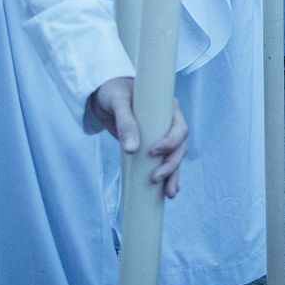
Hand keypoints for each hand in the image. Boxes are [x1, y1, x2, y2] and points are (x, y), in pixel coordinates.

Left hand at [89, 78, 187, 197]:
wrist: (105, 97)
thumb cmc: (114, 92)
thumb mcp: (118, 102)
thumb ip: (125, 123)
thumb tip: (132, 149)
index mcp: (167, 107)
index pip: (179, 127)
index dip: (172, 142)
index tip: (154, 152)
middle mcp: (169, 122)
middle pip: (180, 146)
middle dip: (171, 164)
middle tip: (155, 178)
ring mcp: (163, 135)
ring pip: (176, 156)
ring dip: (174, 174)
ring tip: (169, 193)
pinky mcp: (153, 146)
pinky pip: (165, 161)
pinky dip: (169, 176)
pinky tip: (168, 191)